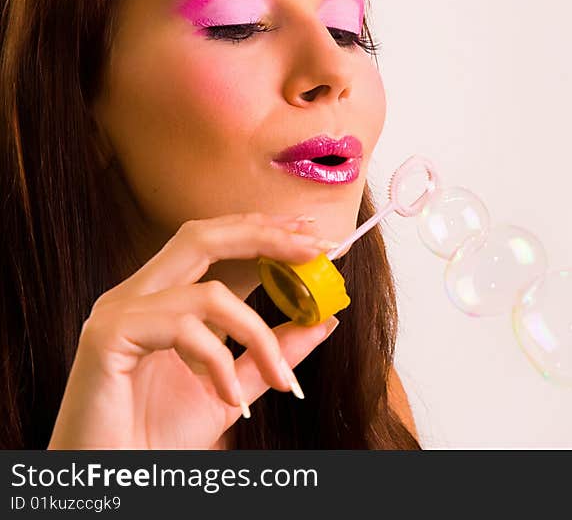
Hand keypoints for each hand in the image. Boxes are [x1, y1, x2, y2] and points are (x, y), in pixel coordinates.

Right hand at [48, 212, 338, 448]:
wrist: (114, 479)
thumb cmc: (159, 437)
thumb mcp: (234, 387)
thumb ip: (272, 352)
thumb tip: (325, 320)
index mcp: (164, 296)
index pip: (218, 243)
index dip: (266, 231)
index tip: (318, 237)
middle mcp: (139, 293)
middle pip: (203, 235)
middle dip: (266, 235)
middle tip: (315, 249)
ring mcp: (119, 311)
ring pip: (209, 292)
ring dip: (259, 333)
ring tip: (280, 378)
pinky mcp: (108, 336)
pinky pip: (185, 329)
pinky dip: (220, 364)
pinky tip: (230, 400)